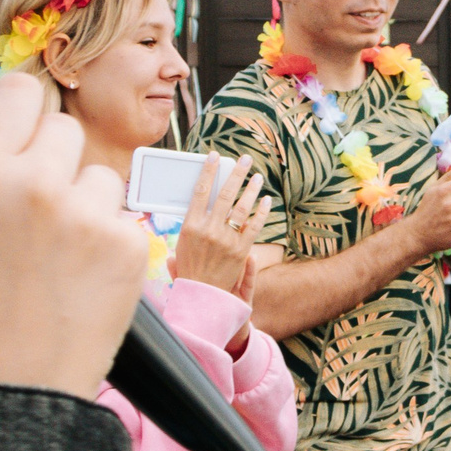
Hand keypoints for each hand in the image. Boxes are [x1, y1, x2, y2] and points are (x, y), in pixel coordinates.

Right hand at [0, 75, 147, 398]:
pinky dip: (109, 243)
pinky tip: (80, 279)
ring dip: (85, 204)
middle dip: (54, 161)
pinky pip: (124, 219)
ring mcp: (82, 212)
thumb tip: (3, 115)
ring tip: (53, 256)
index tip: (21, 134)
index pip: (17, 94)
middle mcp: (29, 182)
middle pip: (63, 130)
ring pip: (101, 177)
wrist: (9, 389)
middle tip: (37, 208)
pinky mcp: (126, 243)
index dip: (20, 113)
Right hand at [170, 157, 271, 293]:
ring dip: (251, 190)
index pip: (199, 192)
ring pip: (241, 208)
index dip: (208, 172)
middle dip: (236, 174)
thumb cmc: (190, 266)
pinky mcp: (242, 249)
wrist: (201, 292)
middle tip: (245, 160)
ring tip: (257, 176)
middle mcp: (208, 230)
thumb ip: (192, 221)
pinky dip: (262, 212)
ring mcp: (226, 239)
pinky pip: (255, 226)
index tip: (214, 157)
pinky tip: (267, 200)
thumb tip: (198, 199)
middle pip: (224, 195)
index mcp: (190, 226)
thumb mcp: (183, 241)